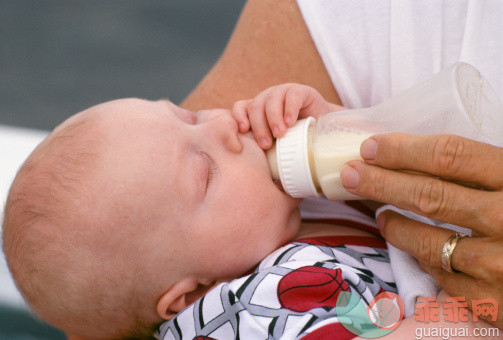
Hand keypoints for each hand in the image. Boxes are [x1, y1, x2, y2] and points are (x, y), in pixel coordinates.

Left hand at [231, 83, 341, 148]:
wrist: (326, 130)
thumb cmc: (299, 143)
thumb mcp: (281, 149)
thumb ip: (270, 159)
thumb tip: (269, 183)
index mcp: (257, 111)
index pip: (240, 108)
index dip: (238, 118)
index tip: (243, 132)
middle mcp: (267, 100)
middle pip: (255, 107)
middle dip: (258, 126)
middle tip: (266, 145)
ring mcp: (283, 93)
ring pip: (270, 100)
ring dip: (273, 118)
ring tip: (280, 134)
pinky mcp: (300, 91)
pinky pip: (291, 96)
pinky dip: (289, 109)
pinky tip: (291, 122)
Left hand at [340, 133, 502, 326]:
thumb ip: (495, 167)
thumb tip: (441, 154)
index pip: (451, 156)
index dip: (403, 149)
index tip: (372, 146)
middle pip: (429, 195)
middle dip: (381, 182)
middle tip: (352, 174)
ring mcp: (502, 266)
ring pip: (431, 242)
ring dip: (396, 226)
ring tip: (379, 213)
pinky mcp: (496, 302)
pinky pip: (447, 278)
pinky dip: (425, 261)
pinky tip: (415, 250)